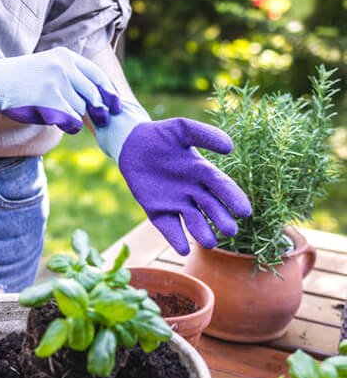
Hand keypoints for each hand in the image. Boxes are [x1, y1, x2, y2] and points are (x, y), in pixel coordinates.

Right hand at [0, 47, 121, 133]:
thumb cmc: (23, 79)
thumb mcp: (49, 67)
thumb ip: (71, 75)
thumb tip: (100, 96)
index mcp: (65, 57)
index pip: (97, 76)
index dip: (110, 93)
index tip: (117, 106)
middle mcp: (63, 67)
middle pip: (92, 95)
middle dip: (100, 110)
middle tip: (104, 120)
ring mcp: (55, 84)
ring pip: (81, 109)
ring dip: (76, 117)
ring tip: (60, 115)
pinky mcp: (48, 101)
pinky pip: (71, 120)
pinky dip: (70, 126)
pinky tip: (62, 123)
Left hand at [96, 101, 251, 254]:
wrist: (132, 143)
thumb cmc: (161, 135)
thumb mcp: (182, 129)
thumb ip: (204, 135)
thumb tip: (229, 147)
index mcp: (203, 172)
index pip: (222, 187)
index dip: (233, 198)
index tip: (245, 211)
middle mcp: (193, 191)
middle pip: (210, 208)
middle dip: (220, 219)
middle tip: (230, 230)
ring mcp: (175, 203)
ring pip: (192, 221)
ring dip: (201, 232)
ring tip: (208, 242)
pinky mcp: (157, 211)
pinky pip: (168, 227)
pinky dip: (176, 238)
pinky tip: (182, 248)